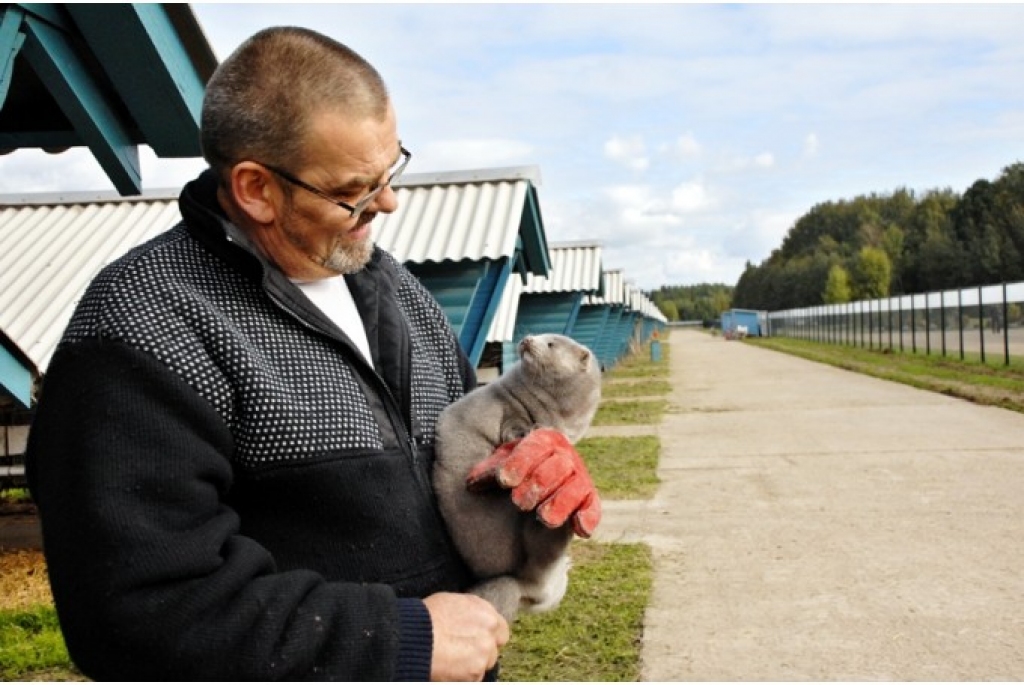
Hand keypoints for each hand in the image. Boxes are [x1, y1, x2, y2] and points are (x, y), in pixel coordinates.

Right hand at [423, 592, 509, 681]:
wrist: (415, 637)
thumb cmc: (426, 617)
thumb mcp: (452, 601)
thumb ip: (471, 612)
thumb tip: (472, 619)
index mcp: (486, 612)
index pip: (500, 630)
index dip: (489, 636)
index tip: (478, 640)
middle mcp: (490, 631)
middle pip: (494, 649)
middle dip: (482, 652)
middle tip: (463, 652)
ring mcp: (485, 653)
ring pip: (484, 664)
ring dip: (472, 664)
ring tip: (452, 659)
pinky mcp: (475, 672)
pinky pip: (474, 677)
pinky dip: (463, 676)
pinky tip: (449, 666)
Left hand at [466, 428, 601, 537]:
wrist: (504, 550)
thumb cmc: (488, 508)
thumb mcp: (481, 484)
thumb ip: (482, 472)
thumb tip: (474, 475)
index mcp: (535, 446)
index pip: (536, 444)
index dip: (520, 461)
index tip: (504, 481)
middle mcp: (558, 461)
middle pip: (560, 461)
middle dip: (538, 481)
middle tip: (518, 502)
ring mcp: (571, 485)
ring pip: (577, 484)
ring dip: (560, 500)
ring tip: (542, 517)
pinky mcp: (579, 511)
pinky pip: (591, 509)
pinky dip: (588, 516)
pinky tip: (581, 530)